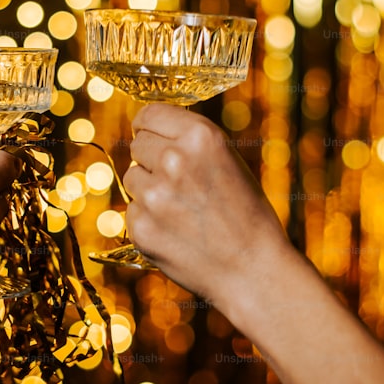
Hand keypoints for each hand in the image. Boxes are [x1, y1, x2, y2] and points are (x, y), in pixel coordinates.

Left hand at [124, 104, 296, 307]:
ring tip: (182, 209)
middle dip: (151, 159)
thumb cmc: (245, 213)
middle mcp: (174, 160)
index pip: (148, 114)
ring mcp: (154, 195)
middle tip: (177, 182)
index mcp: (200, 137)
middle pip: (137, 145)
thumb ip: (189, 142)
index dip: (149, 126)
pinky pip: (132, 210)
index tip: (150, 135)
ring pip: (131, 178)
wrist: (251, 269)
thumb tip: (148, 130)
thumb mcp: (228, 160)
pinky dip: (148, 219)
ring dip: (149, 189)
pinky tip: (176, 231)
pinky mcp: (141, 227)